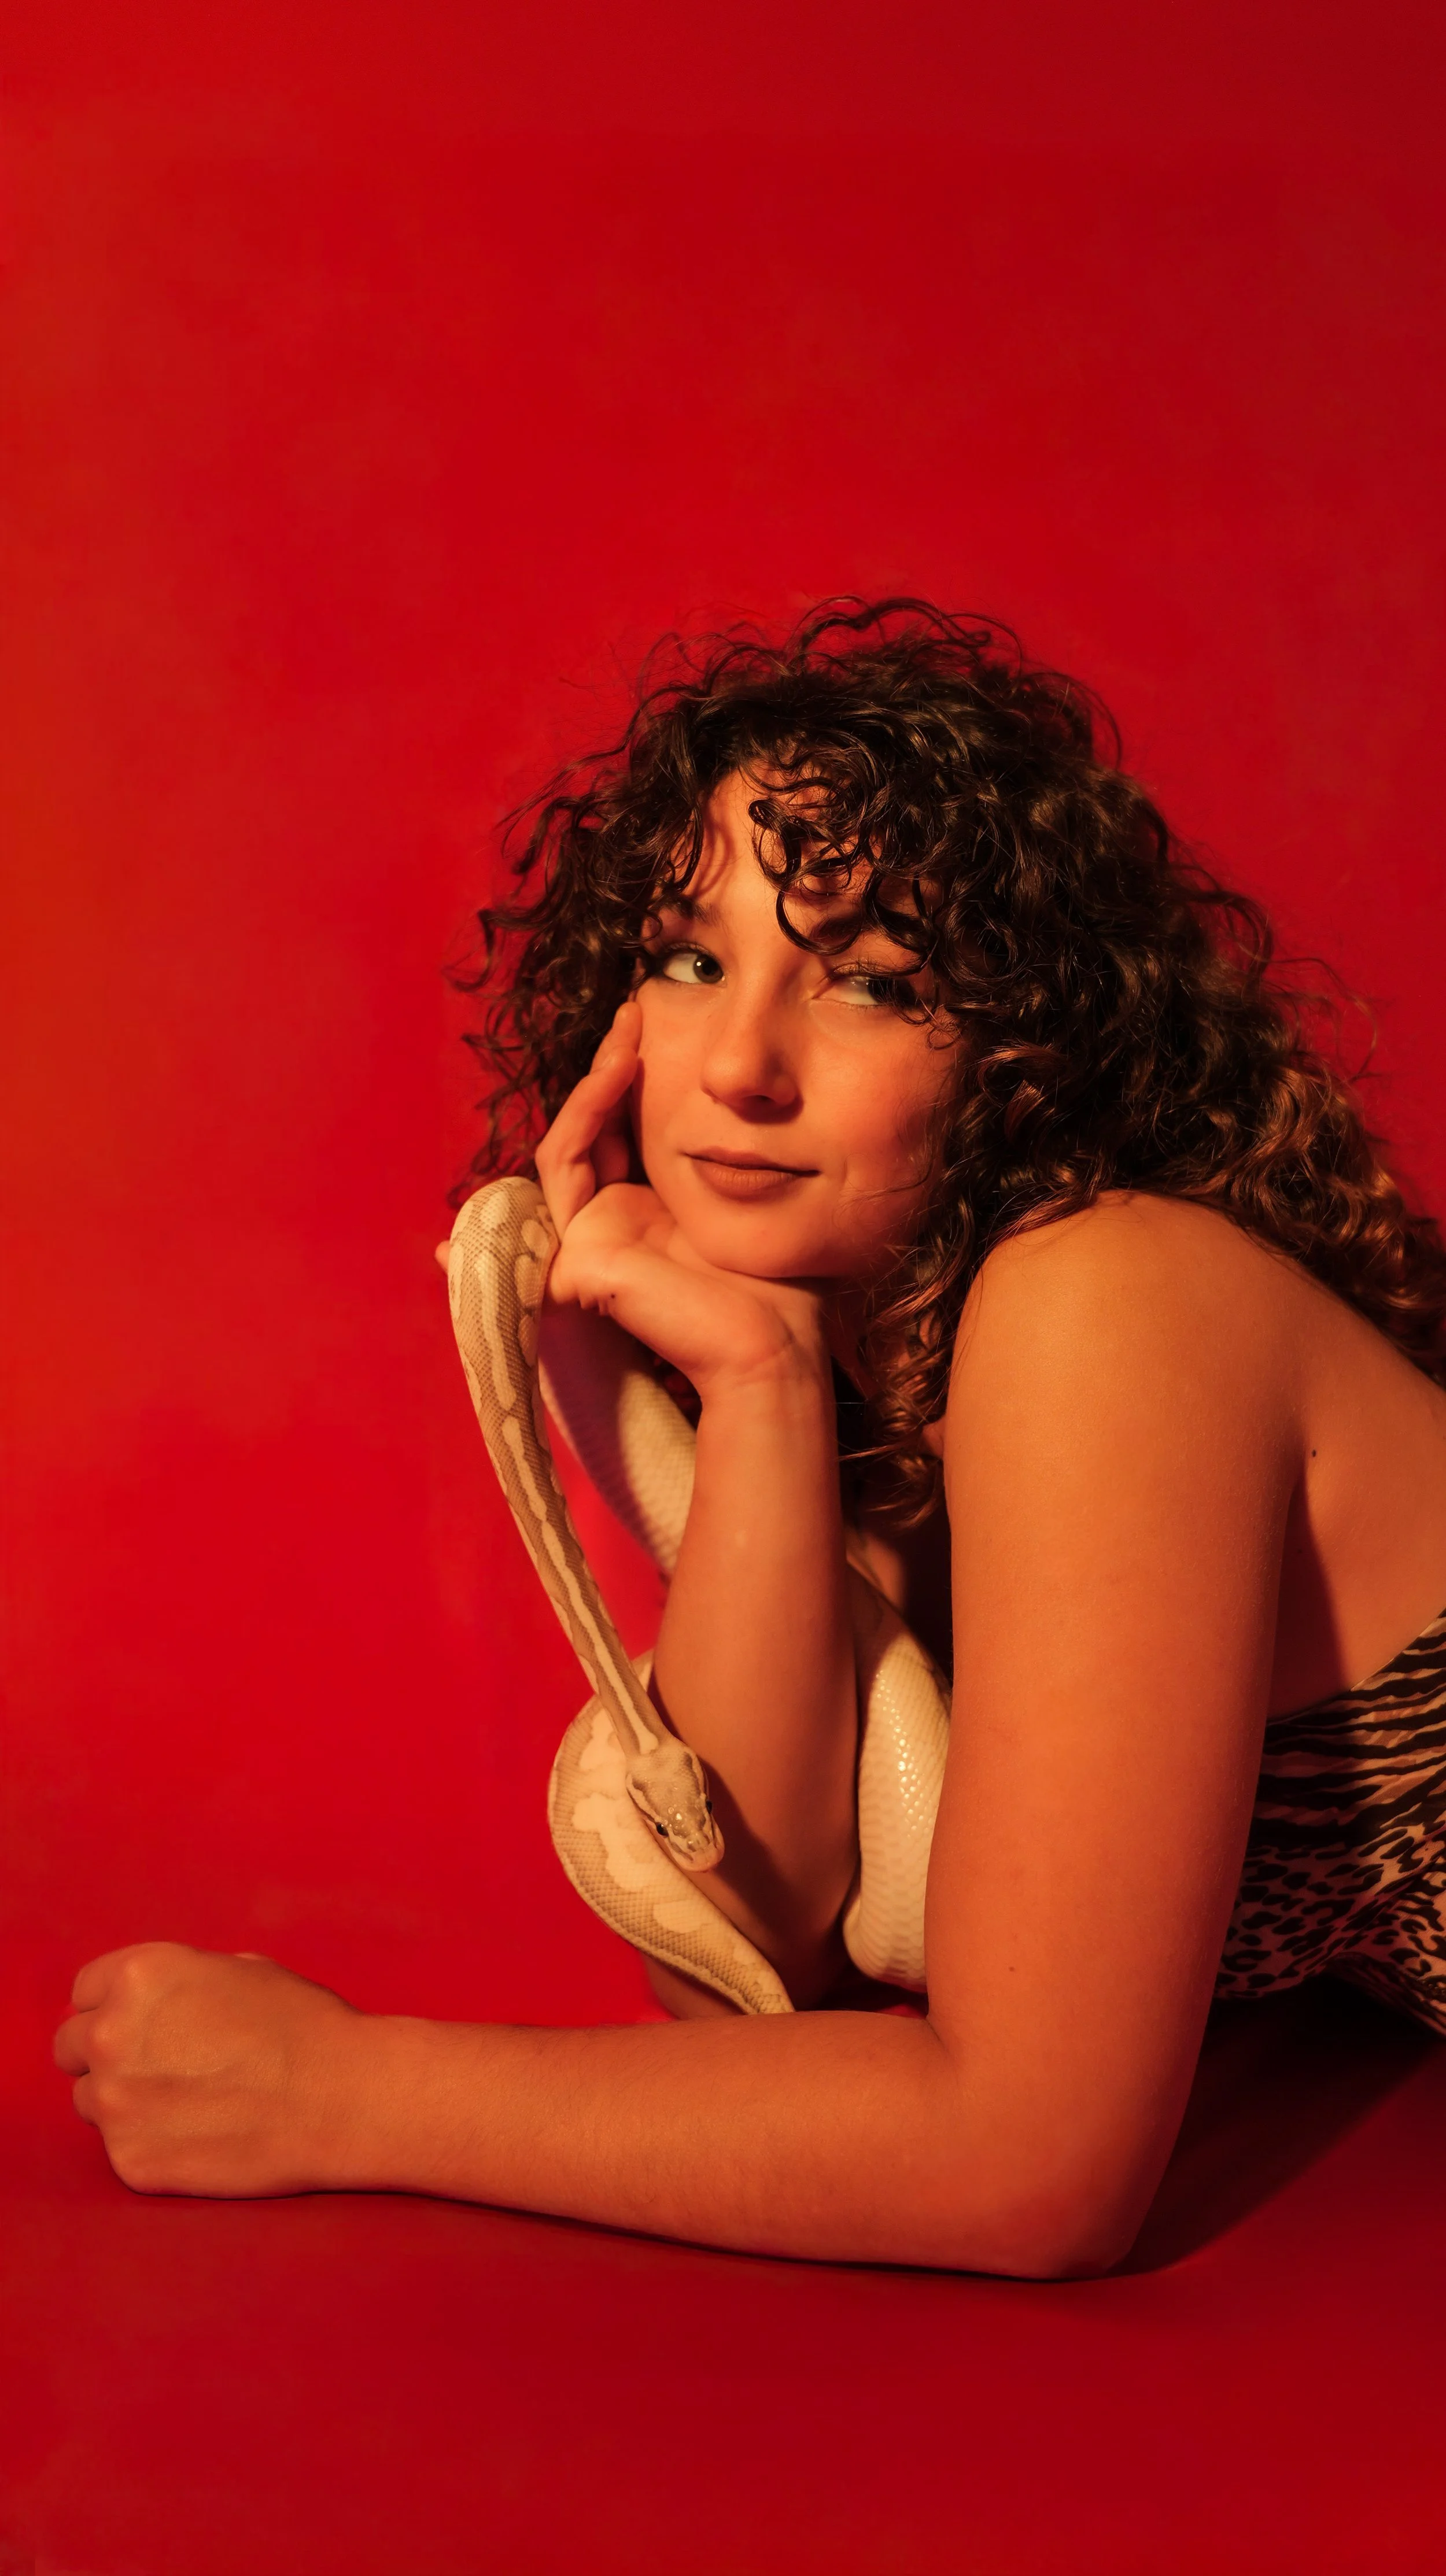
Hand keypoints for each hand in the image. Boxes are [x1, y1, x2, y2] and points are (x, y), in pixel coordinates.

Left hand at [53, 1943, 365, 2196]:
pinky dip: (152, 2144)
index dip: (116, 2005)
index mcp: (139, 1976)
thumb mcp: (238, 1971)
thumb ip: (178, 1985)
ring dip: (125, 2100)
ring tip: (187, 2104)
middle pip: (72, 2046)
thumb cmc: (301, 2025)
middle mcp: (111, 2035)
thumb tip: (151, 2006)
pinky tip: (200, 2136)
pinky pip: (122, 2148)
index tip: (143, 2023)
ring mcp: (116, 2104)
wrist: (338, 2097)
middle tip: (160, 2066)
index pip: (85, 1990)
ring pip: (91, 2101)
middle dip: (109, 2053)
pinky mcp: (131, 2161)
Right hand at [529, 1000, 828, 1398]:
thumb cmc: (781, 1299)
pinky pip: (562, 1165)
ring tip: (630, 1028)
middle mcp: (613, 1232)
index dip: (635, 1088)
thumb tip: (774, 1118)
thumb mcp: (762, 1213)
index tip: (663, 1030)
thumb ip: (749, 1174)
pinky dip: (585, 1110)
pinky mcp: (574, 1252)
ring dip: (596, 1080)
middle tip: (638, 1012)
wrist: (767, 1351)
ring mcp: (588, 1243)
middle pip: (595, 1135)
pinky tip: (618, 1068)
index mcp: (651, 1227)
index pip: (626, 1142)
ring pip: (571, 1143)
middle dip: (612, 1069)